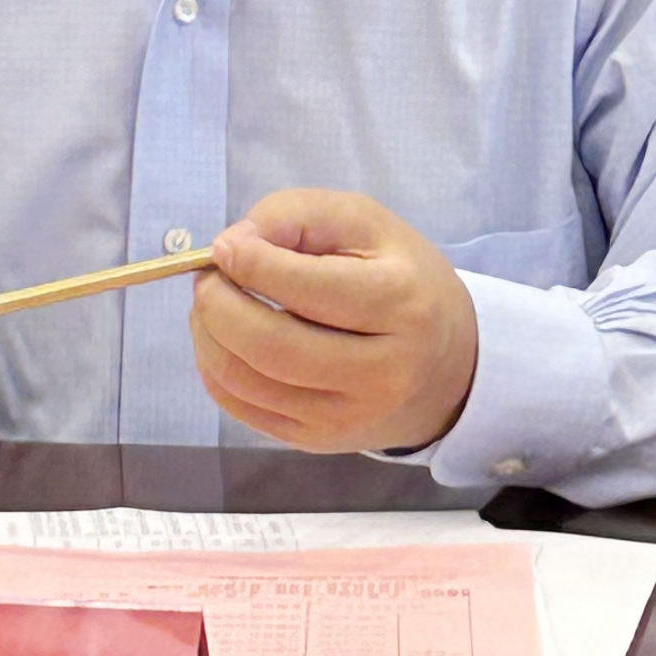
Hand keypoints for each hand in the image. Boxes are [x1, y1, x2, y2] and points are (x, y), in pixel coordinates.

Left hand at [193, 189, 478, 457]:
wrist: (447, 368)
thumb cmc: (402, 282)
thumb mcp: (366, 224)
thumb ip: (297, 215)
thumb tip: (231, 245)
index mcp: (400, 304)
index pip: (307, 288)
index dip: (250, 263)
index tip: (224, 247)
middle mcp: (380, 371)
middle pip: (270, 343)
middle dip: (217, 305)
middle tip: (207, 279)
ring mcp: (348, 416)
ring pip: (248, 381)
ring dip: (207, 337)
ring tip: (211, 307)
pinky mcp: (320, 440)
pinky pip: (244, 410)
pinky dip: (214, 371)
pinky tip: (221, 342)